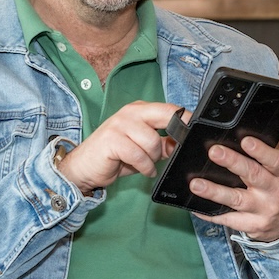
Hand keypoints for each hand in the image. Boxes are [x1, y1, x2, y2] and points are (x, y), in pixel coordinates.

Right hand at [55, 101, 180, 193]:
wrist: (83, 168)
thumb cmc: (114, 156)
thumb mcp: (144, 149)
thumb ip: (163, 144)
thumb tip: (183, 143)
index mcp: (140, 110)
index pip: (170, 109)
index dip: (186, 120)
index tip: (195, 132)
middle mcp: (131, 112)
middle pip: (165, 115)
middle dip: (176, 134)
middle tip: (173, 150)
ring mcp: (120, 124)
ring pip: (153, 141)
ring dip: (153, 158)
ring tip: (146, 164)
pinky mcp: (112, 139)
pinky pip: (139, 155)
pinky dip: (145, 166)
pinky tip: (142, 169)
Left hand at [189, 135, 278, 241]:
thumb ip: (274, 145)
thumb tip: (264, 120)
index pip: (274, 161)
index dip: (261, 150)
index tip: (245, 140)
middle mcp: (273, 192)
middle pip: (253, 175)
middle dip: (233, 163)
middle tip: (214, 152)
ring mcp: (261, 211)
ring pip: (236, 200)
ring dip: (214, 191)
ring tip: (196, 183)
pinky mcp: (250, 226)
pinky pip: (228, 220)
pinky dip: (211, 214)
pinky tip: (196, 207)